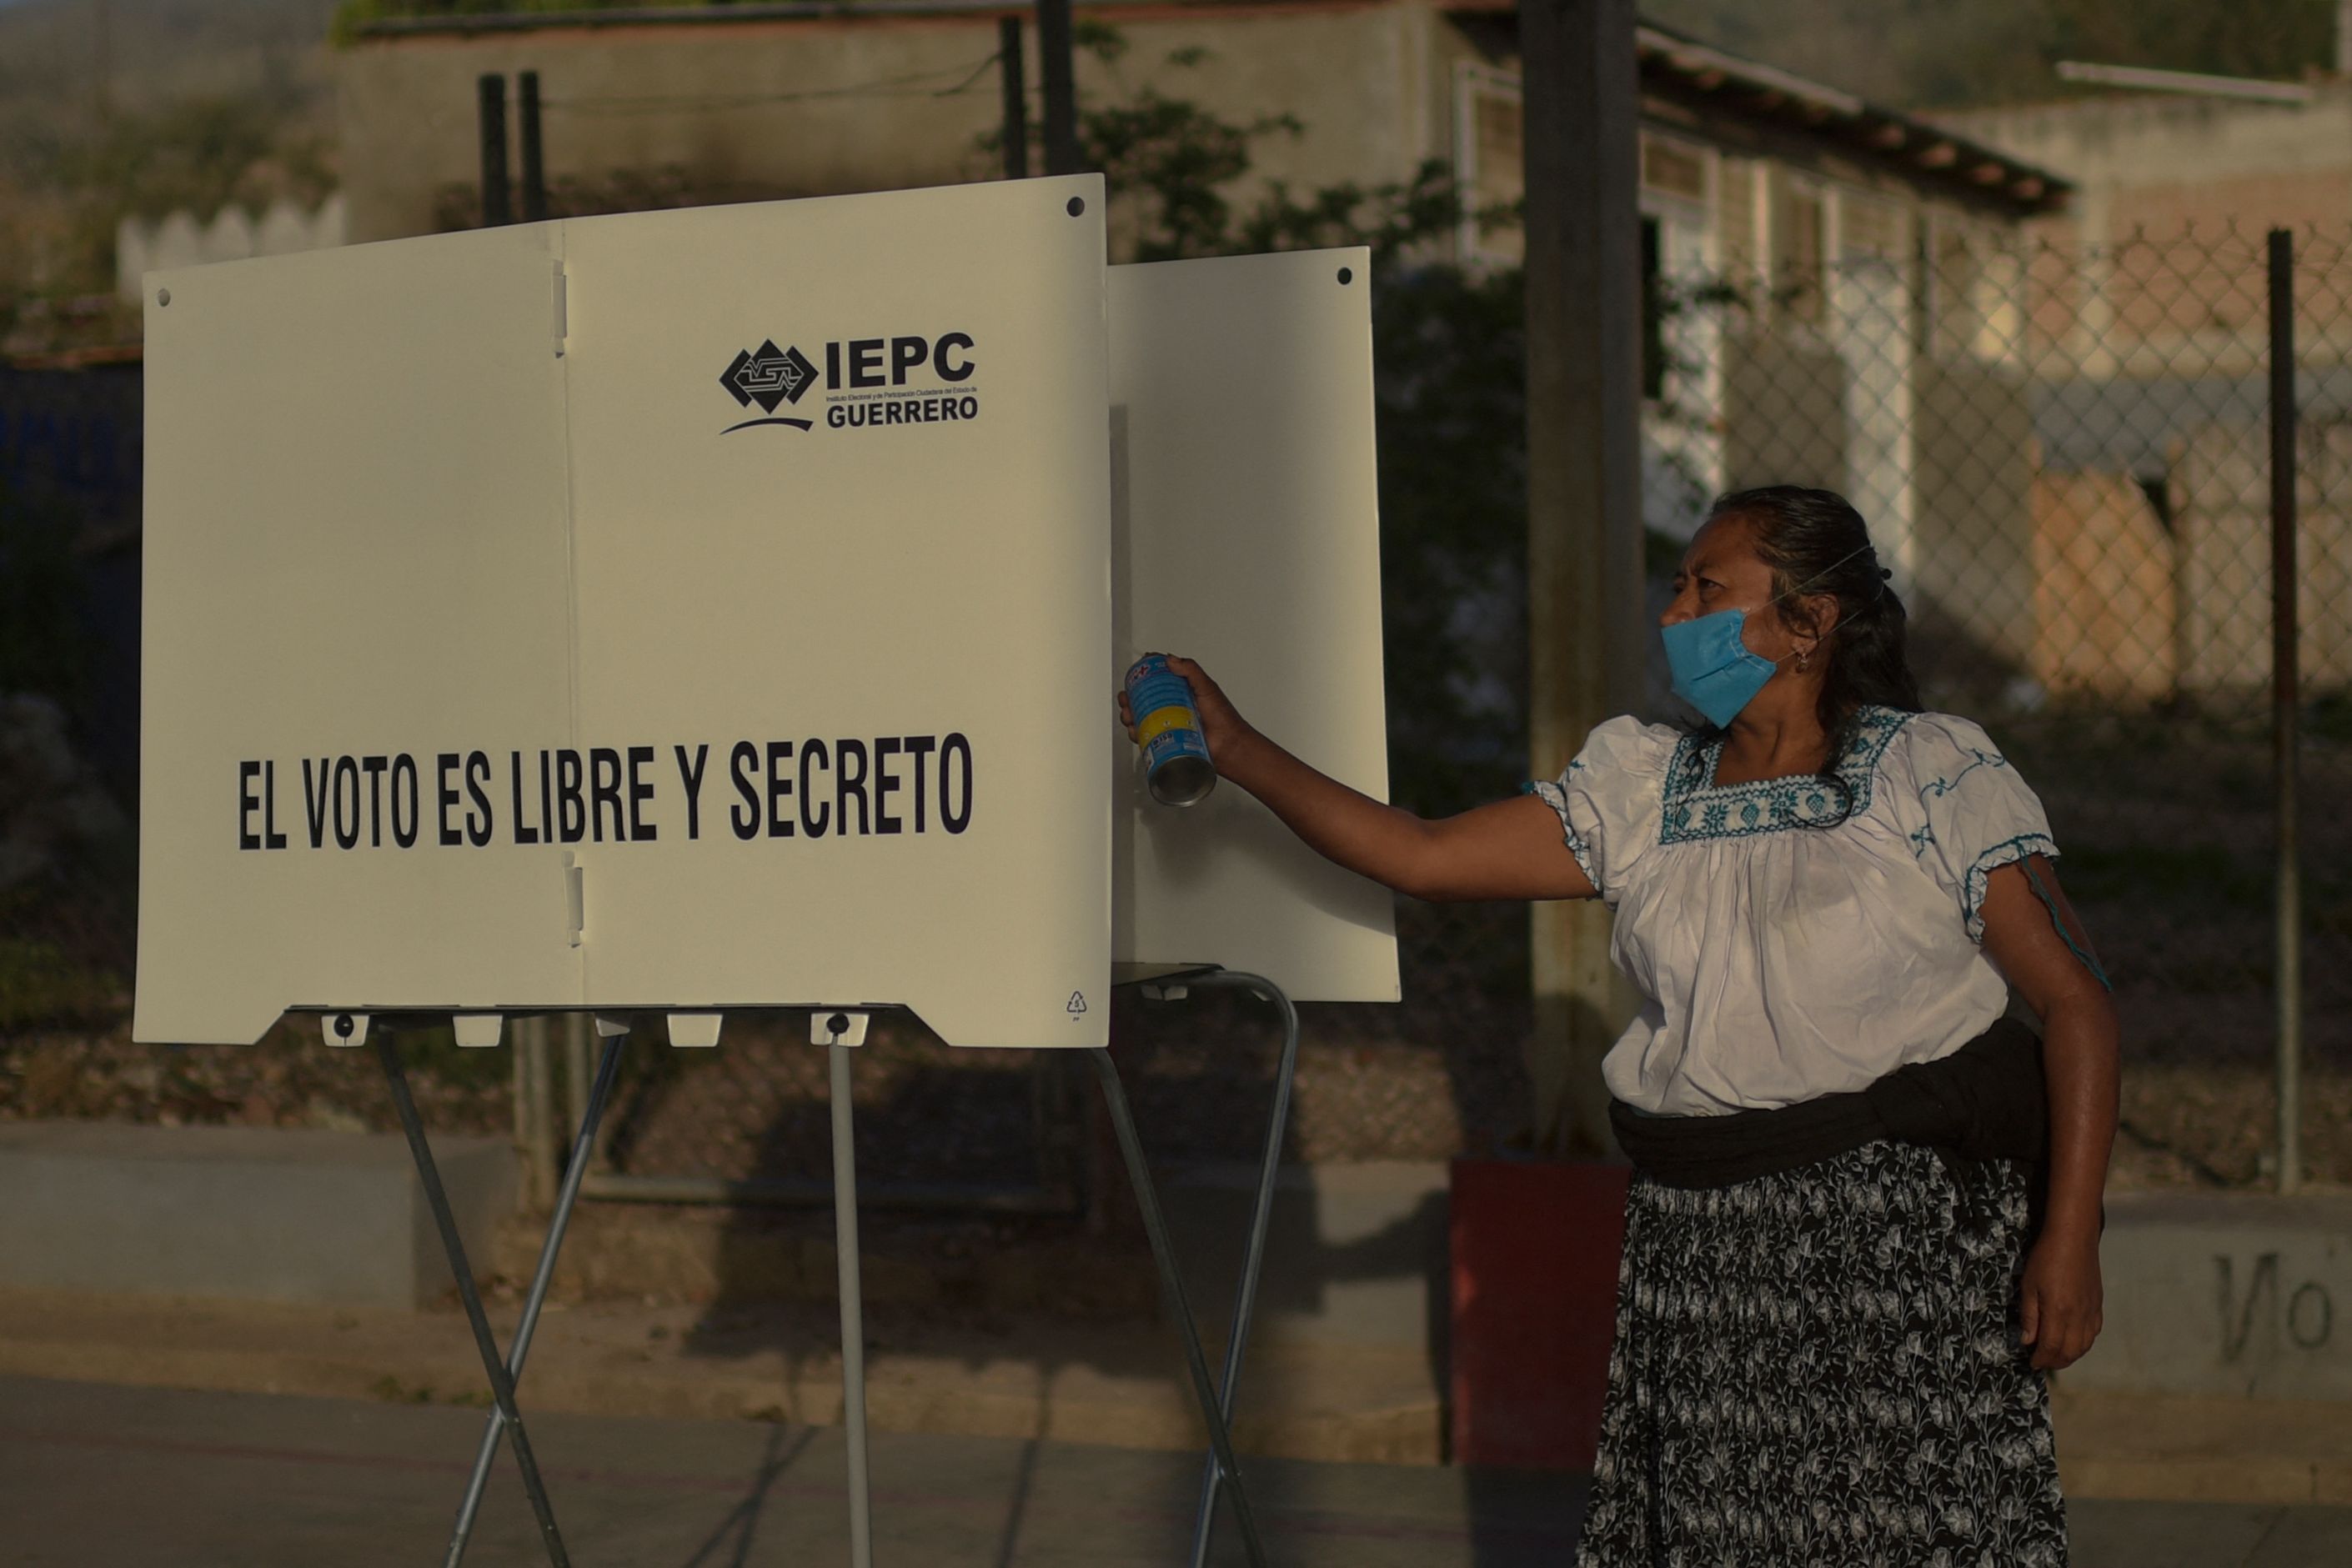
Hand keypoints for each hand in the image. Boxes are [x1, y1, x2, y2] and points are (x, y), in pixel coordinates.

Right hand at [1115, 654, 1253, 772]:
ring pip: (1140, 716)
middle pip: (1143, 698)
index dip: (1143, 675)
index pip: (1157, 678)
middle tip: (1129, 698)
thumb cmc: (1223, 718)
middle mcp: (1172, 706)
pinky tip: (1136, 730)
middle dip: (1130, 697)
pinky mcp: (1165, 740)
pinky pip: (1145, 736)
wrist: (1229, 746)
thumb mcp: (1207, 687)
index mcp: (1181, 690)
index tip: (1136, 673)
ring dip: (1129, 714)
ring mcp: (1168, 723)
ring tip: (1131, 715)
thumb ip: (1191, 671)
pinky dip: (1136, 733)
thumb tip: (1171, 660)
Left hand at [2018, 1228, 2102, 1370]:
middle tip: (2041, 1361)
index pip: (2051, 1347)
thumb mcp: (2029, 1285)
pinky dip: (2082, 1343)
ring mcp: (2091, 1310)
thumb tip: (2028, 1341)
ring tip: (2054, 1355)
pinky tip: (2072, 1340)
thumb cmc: (2046, 1258)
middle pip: (2070, 1352)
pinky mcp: (2098, 1304)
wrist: (2074, 1237)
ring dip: (2069, 1355)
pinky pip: (2093, 1332)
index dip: (2041, 1359)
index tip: (2031, 1362)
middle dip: (2055, 1362)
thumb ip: (2030, 1315)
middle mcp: (2079, 1315)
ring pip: (2084, 1345)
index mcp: (2059, 1311)